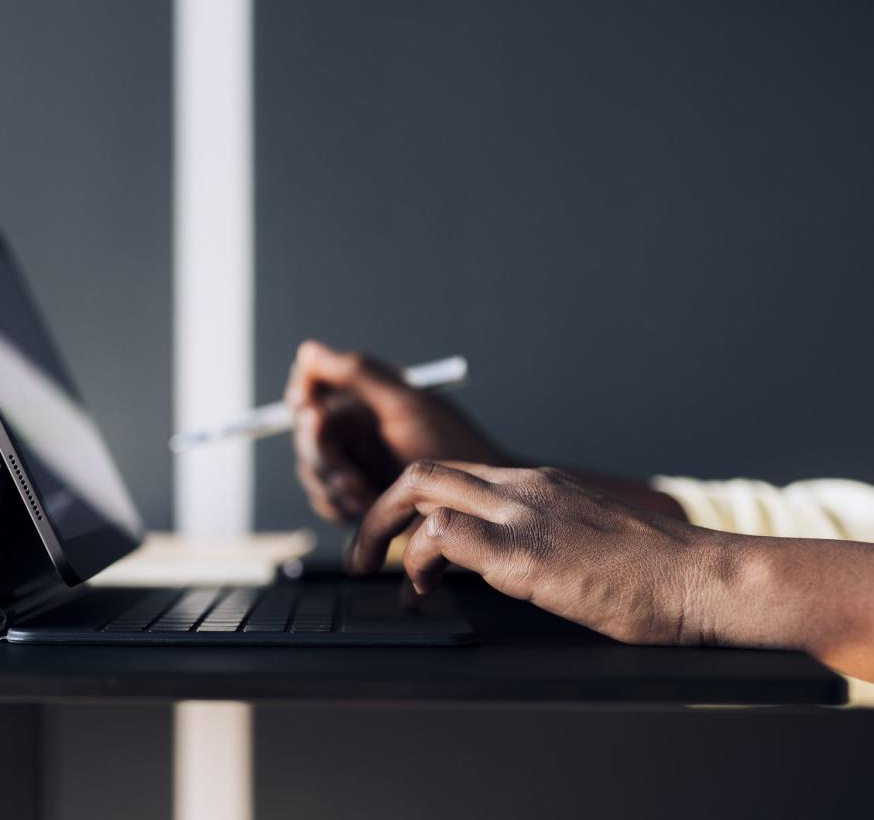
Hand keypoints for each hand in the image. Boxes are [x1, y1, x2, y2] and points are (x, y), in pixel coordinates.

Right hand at [285, 341, 507, 522]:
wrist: (478, 502)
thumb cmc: (454, 446)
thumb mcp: (406, 404)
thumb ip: (357, 373)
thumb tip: (309, 351)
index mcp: (363, 400)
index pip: (310, 392)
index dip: (303, 401)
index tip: (313, 410)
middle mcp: (354, 431)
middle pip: (306, 436)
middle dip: (320, 453)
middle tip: (343, 465)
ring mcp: (354, 466)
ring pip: (312, 472)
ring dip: (331, 483)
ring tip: (362, 490)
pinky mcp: (357, 500)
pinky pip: (326, 502)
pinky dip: (338, 505)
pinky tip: (364, 506)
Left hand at [346, 460, 721, 645]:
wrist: (705, 578)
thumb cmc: (659, 572)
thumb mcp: (588, 538)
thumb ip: (545, 536)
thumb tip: (511, 564)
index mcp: (539, 484)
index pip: (454, 474)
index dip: (412, 504)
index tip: (395, 539)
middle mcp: (524, 487)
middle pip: (422, 472)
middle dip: (376, 511)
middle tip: (360, 555)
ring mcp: (522, 514)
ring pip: (421, 490)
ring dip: (382, 534)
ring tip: (377, 576)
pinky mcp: (524, 553)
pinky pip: (442, 536)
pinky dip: (416, 561)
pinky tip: (422, 592)